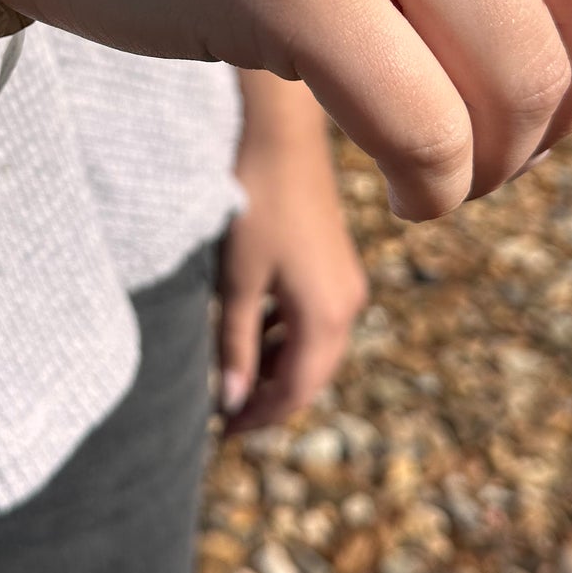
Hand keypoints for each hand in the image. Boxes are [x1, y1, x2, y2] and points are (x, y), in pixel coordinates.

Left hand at [217, 74, 367, 434]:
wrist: (280, 139)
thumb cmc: (254, 207)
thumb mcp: (237, 282)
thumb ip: (235, 346)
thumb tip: (231, 403)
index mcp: (324, 316)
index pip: (295, 391)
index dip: (260, 417)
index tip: (224, 433)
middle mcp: (346, 306)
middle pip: (311, 376)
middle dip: (271, 399)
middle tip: (228, 416)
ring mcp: (346, 284)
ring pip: (315, 349)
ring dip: (278, 368)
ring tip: (234, 377)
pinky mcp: (337, 266)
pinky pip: (316, 320)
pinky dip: (287, 337)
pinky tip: (254, 333)